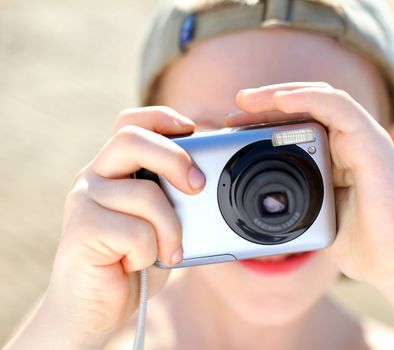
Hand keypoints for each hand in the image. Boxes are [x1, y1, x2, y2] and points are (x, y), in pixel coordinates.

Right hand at [7, 107, 205, 348]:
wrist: (95, 307)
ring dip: (170, 228)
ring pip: (145, 193)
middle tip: (198, 187)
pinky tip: (138, 264)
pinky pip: (135, 232)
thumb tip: (211, 182)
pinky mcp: (81, 230)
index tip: (192, 130)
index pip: (130, 123)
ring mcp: (84, 201)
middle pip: (132, 139)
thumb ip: (175, 198)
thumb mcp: (161, 222)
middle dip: (175, 159)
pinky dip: (149, 252)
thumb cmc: (132, 259)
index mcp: (115, 169)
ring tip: (169, 251)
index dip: (161, 117)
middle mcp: (95, 176)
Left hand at [226, 82, 393, 289]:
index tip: (234, 131)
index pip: (299, 125)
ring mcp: (363, 140)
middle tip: (232, 114)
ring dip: (280, 95)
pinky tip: (280, 99)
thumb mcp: (316, 218)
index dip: (265, 123)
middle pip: (305, 108)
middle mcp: (350, 143)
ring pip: (319, 99)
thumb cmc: (365, 244)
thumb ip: (298, 202)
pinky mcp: (372, 143)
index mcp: (337, 158)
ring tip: (246, 100)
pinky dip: (308, 98)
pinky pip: (338, 107)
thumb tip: (265, 205)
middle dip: (266, 106)